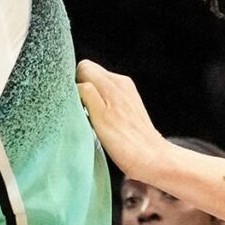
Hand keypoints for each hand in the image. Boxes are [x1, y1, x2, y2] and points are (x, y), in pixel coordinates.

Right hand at [75, 59, 171, 183]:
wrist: (151, 158)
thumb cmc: (124, 143)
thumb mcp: (98, 116)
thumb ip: (86, 93)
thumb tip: (75, 84)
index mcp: (112, 82)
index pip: (83, 67)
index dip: (74, 83)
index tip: (75, 103)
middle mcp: (121, 82)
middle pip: (91, 73)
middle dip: (82, 90)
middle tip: (83, 112)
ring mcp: (127, 92)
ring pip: (98, 85)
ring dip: (91, 99)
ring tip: (94, 119)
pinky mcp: (129, 102)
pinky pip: (107, 95)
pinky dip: (101, 105)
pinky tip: (104, 122)